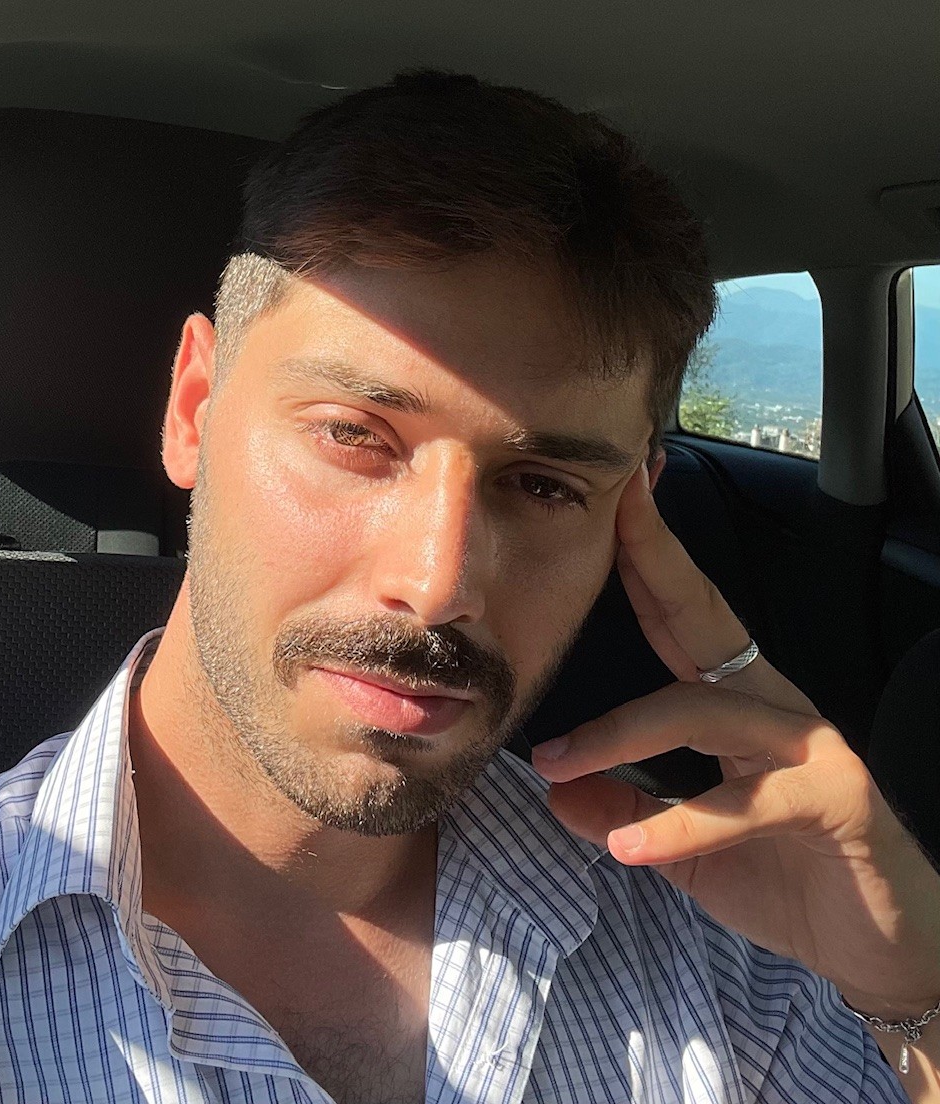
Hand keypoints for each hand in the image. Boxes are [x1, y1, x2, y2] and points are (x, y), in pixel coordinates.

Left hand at [531, 462, 939, 1020]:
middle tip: (615, 506)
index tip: (612, 497)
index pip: (678, 617)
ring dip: (621, 733)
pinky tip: (628, 851)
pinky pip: (745, 804)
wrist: (888, 948)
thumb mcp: (682, 846)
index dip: (643, 558)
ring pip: (702, 709)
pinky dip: (681, 827)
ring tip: (556, 764)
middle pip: (705, 617)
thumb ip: (624, 812)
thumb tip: (556, 792)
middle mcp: (773, 706)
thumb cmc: (787, 877)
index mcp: (736, 702)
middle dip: (655, 558)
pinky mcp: (833, 801)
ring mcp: (809, 747)